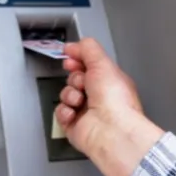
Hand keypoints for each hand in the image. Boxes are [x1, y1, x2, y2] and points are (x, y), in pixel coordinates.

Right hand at [55, 38, 163, 175]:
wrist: (111, 131)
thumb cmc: (116, 102)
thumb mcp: (103, 63)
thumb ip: (88, 49)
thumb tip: (74, 45)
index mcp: (110, 80)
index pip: (89, 64)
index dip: (78, 58)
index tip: (70, 56)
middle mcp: (99, 95)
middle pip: (75, 78)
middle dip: (74, 78)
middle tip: (81, 83)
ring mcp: (86, 111)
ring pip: (66, 94)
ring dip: (69, 95)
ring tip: (79, 101)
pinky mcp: (75, 125)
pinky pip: (60, 112)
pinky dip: (64, 111)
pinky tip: (74, 113)